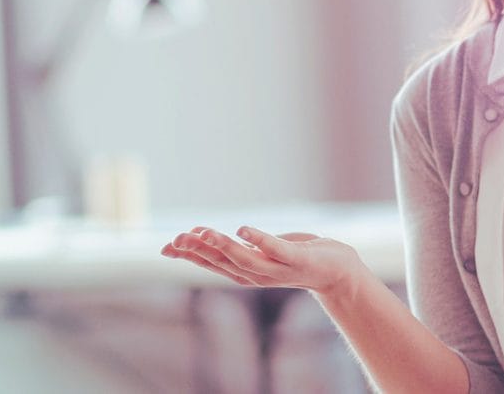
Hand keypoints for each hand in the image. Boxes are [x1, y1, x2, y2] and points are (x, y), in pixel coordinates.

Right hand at [161, 226, 367, 298]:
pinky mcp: (296, 259)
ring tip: (204, 232)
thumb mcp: (259, 251)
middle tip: (178, 238)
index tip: (166, 247)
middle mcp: (258, 274)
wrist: (337, 271)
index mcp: (246, 272)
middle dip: (198, 251)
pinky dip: (258, 240)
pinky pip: (275, 249)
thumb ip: (234, 247)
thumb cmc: (296, 256)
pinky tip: (243, 229)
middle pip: (222, 263)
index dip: (188, 257)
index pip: (211, 264)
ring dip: (222, 246)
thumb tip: (201, 235)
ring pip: (244, 258)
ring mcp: (277, 268)